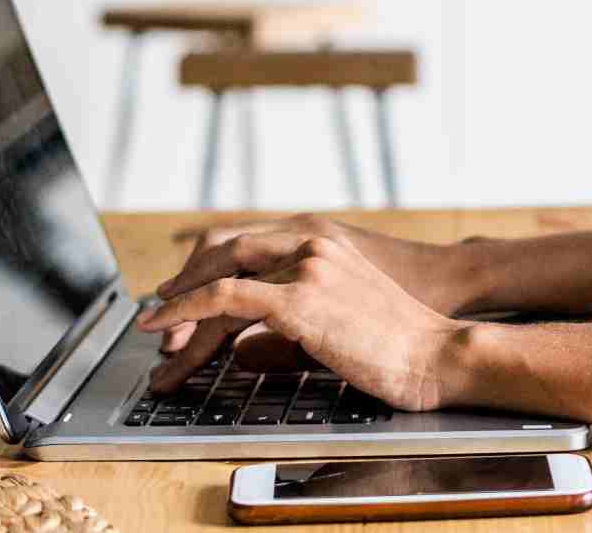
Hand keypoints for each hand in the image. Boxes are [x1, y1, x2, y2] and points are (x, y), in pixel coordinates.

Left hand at [151, 214, 480, 357]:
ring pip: (219, 275)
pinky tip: (167, 331)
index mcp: (323, 239)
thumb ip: (296, 316)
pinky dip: (187, 312)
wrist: (437, 352)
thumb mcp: (343, 315)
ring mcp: (306, 266)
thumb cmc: (400, 344)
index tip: (183, 292)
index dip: (207, 264)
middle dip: (185, 281)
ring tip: (154, 334)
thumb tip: (246, 346)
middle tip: (159, 313)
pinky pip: (224, 299)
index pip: (247, 240)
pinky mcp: (300, 300)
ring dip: (178, 306)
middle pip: (223, 247)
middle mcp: (311, 241)